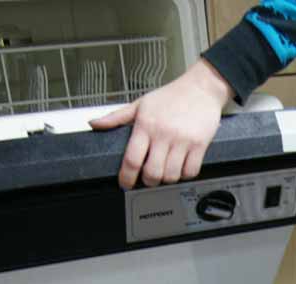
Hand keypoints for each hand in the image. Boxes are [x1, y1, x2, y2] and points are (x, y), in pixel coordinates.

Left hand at [89, 59, 233, 189]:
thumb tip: (95, 124)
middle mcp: (163, 133)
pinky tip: (181, 168)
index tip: (126, 183)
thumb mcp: (140, 103)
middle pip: (152, 173)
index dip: (127, 177)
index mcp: (146, 124)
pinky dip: (184, 175)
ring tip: (166, 172)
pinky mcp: (199, 145)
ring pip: (172, 175)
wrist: (201, 88)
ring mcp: (182, 140)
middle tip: (148, 179)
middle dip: (148, 181)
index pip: (132, 159)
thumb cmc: (171, 96)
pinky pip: (190, 171)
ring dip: (167, 179)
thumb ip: (116, 117)